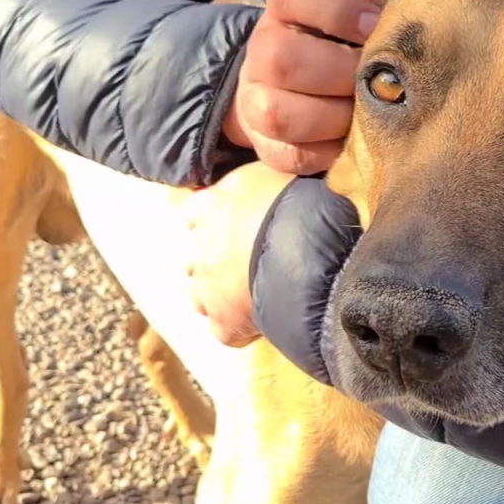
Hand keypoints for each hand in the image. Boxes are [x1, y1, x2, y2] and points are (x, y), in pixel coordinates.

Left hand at [183, 161, 295, 346]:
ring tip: (251, 296)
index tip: (233, 226)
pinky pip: (227, 332)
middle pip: (196, 258)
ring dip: (219, 296)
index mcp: (210, 205)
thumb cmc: (300, 201)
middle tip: (249, 264)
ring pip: (200, 297)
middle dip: (215, 262)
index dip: (213, 222)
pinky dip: (242, 329)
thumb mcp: (276, 170)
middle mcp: (200, 246)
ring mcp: (208, 288)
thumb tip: (263, 177)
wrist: (310, 247)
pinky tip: (264, 322)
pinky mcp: (224, 323)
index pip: (193, 214)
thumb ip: (258, 180)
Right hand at [223, 0, 424, 174]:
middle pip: (281, 57)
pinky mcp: (265, 146)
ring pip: (280, 113)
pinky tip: (354, 143)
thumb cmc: (345, 40)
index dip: (336, 9)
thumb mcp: (362, 3)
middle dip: (339, 73)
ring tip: (366, 116)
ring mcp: (256, 100)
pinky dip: (328, 152)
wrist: (303, 87)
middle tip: (376, 81)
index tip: (374, 26)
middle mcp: (261, 49)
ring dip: (333, 118)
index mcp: (285, 6)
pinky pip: (291, 156)